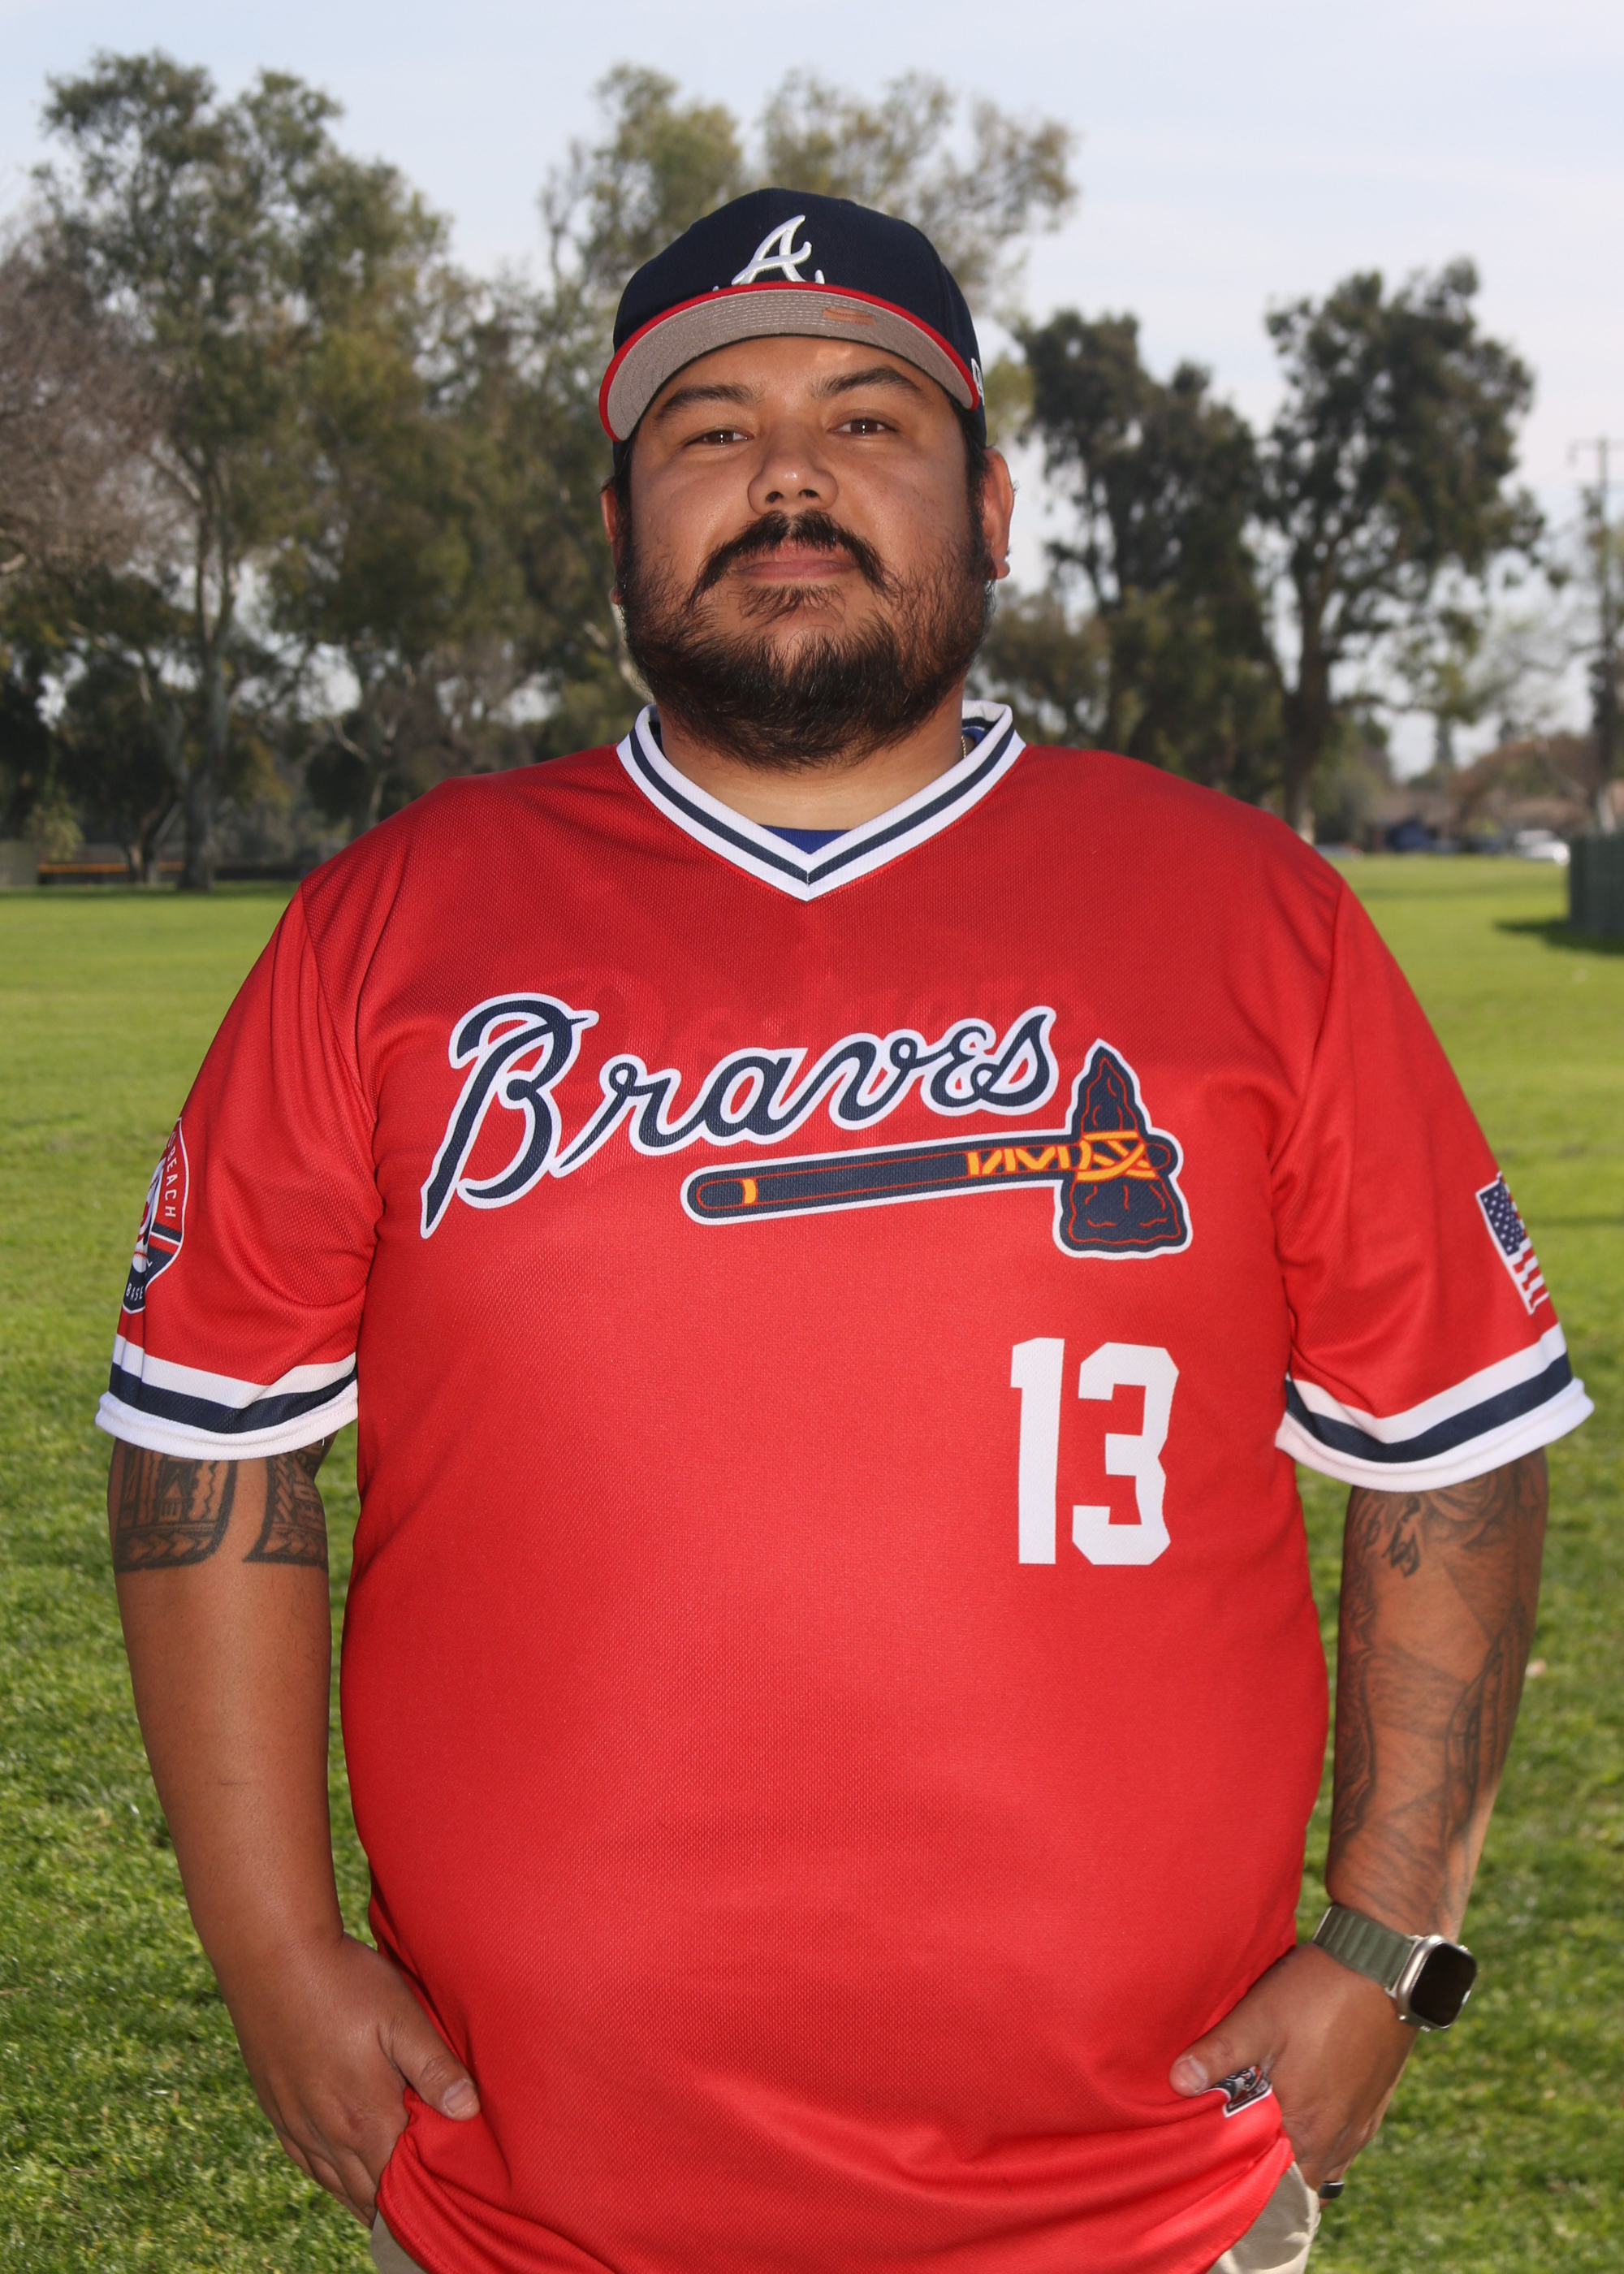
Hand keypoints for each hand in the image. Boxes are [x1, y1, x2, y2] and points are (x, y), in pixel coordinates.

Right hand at [220, 1931, 478, 2222]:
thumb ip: (434, 2067)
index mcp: (365, 2116)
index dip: (423, 2191)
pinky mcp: (276, 2107)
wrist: (272, 1957)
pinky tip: (338, 2175)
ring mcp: (297, 2122)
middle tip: (422, 2203)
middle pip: (367, 2190)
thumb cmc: (345, 1982)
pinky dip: (328, 2177)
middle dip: (395, 2200)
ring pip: (334, 2182)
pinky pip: (305, 2162)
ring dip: (362, 2195)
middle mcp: (328, 2132)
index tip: (446, 2195)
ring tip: (387, 2204)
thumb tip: (468, 2111)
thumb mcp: (402, 2016)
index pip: (400, 2180)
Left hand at [1169, 1942, 1414, 2190]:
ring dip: (1300, 2160)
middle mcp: (1339, 2138)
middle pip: (1303, 2182)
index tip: (1226, 2176)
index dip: (1251, 2186)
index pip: (1279, 2188)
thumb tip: (1178, 2083)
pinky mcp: (1375, 2105)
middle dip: (1274, 2177)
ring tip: (1268, 2138)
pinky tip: (1303, 2115)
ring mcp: (1361, 2124)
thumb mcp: (1259, 2017)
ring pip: (1326, 2166)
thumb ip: (1218, 2054)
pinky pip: (1345, 2146)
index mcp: (1307, 2127)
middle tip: (1241, 2155)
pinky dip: (1322, 2143)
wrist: (1384, 1966)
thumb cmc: (1318, 1993)